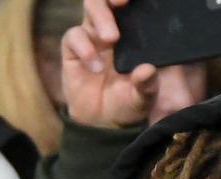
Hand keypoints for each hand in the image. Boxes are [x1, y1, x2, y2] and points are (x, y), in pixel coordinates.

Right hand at [61, 0, 159, 127]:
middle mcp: (111, 29)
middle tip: (122, 3)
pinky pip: (73, 37)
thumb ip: (147, 85)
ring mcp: (91, 37)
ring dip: (100, 17)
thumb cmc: (126, 104)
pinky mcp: (73, 50)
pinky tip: (94, 67)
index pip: (130, 6)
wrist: (102, 125)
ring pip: (90, 8)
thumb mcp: (143, 97)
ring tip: (111, 38)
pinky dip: (84, 48)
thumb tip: (147, 71)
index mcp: (133, 34)